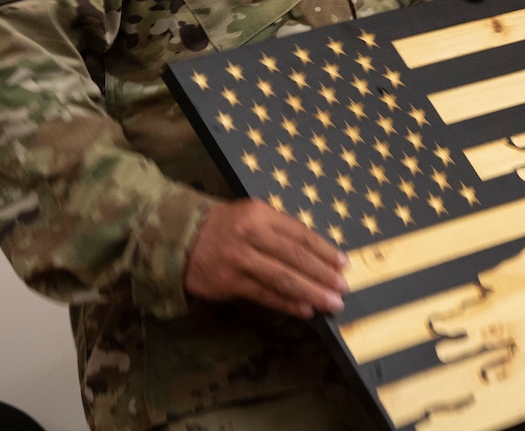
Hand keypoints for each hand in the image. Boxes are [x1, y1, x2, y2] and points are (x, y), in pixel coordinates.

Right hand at [184, 199, 347, 317]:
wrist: (181, 237)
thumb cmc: (225, 225)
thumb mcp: (252, 214)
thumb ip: (280, 229)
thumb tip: (316, 254)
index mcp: (261, 214)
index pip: (300, 234)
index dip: (324, 250)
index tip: (343, 264)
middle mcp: (251, 235)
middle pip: (294, 257)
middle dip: (322, 275)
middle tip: (343, 288)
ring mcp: (240, 260)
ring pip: (282, 278)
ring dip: (310, 292)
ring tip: (331, 303)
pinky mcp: (230, 282)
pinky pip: (264, 294)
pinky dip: (287, 303)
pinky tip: (305, 310)